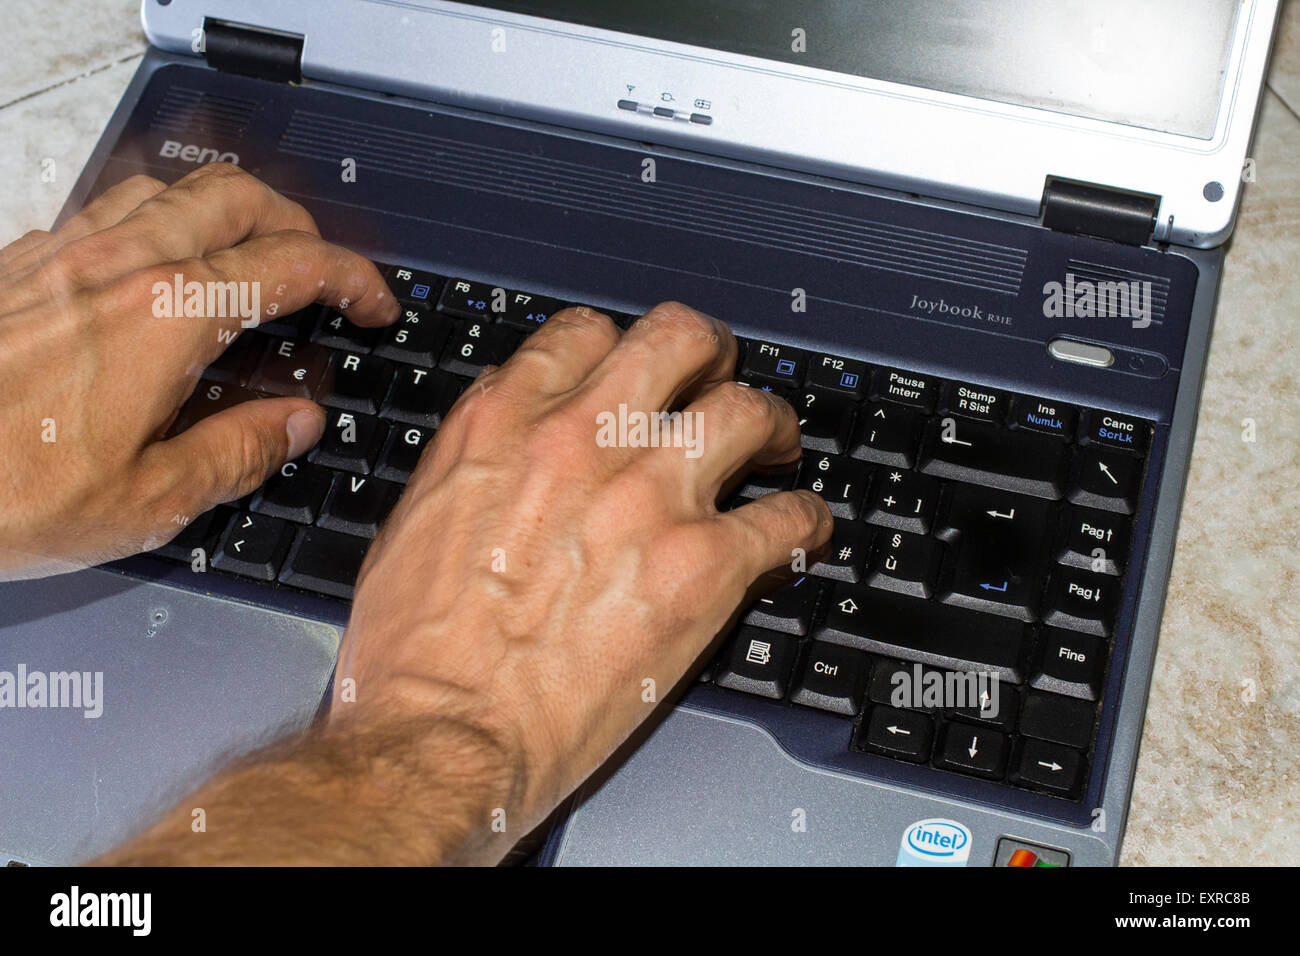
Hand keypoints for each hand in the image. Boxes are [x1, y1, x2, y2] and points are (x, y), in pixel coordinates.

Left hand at [0, 164, 396, 576]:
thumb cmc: (1, 491)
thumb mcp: (148, 501)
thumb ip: (238, 452)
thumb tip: (294, 423)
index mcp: (168, 318)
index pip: (293, 265)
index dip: (352, 277)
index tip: (374, 303)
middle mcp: (120, 266)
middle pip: (240, 197)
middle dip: (301, 225)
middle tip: (323, 273)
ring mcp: (65, 255)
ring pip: (172, 186)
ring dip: (230, 208)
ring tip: (249, 254)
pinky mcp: (21, 263)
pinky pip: (110, 208)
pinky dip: (160, 220)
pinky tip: (154, 268)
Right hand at [334, 302, 832, 850]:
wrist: (443, 732)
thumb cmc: (415, 649)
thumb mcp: (420, 517)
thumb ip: (480, 459)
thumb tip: (517, 438)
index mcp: (505, 422)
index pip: (588, 333)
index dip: (622, 349)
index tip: (638, 375)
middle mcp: (584, 438)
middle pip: (680, 340)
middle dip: (712, 355)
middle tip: (720, 383)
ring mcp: (650, 495)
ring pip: (746, 410)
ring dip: (770, 425)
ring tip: (775, 448)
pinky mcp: (702, 566)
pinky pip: (787, 516)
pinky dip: (804, 521)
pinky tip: (800, 533)